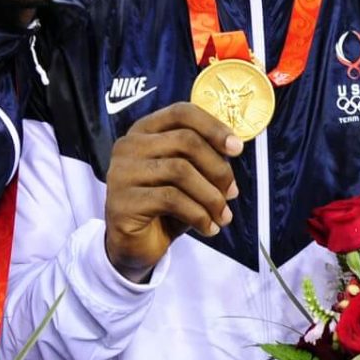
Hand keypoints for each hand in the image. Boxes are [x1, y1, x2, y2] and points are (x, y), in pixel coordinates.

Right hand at [103, 103, 242, 280]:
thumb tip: (233, 148)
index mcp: (144, 131)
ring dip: (211, 197)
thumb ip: (204, 157)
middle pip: (185, 141)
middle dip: (217, 168)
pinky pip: (171, 200)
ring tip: (223, 216)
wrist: (135, 246)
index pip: (181, 113)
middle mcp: (128, 146)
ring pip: (180, 171)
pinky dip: (199, 215)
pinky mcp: (122, 202)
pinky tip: (208, 228)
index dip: (213, 127)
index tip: (237, 148)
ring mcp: (122, 173)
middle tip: (232, 192)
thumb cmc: (166, 208)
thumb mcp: (189, 177)